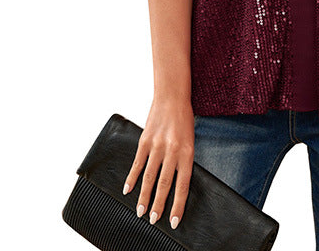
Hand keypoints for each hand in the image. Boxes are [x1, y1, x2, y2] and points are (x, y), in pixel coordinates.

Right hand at [122, 94, 194, 229]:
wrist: (172, 96)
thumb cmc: (184, 119)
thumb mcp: (190, 140)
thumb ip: (183, 160)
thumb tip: (175, 184)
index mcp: (187, 152)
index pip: (182, 185)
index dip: (177, 205)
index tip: (174, 221)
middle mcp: (172, 150)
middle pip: (164, 184)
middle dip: (158, 205)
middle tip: (153, 220)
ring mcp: (157, 146)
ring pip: (149, 177)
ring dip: (144, 196)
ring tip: (140, 211)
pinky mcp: (145, 140)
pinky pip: (137, 163)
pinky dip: (132, 178)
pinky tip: (128, 190)